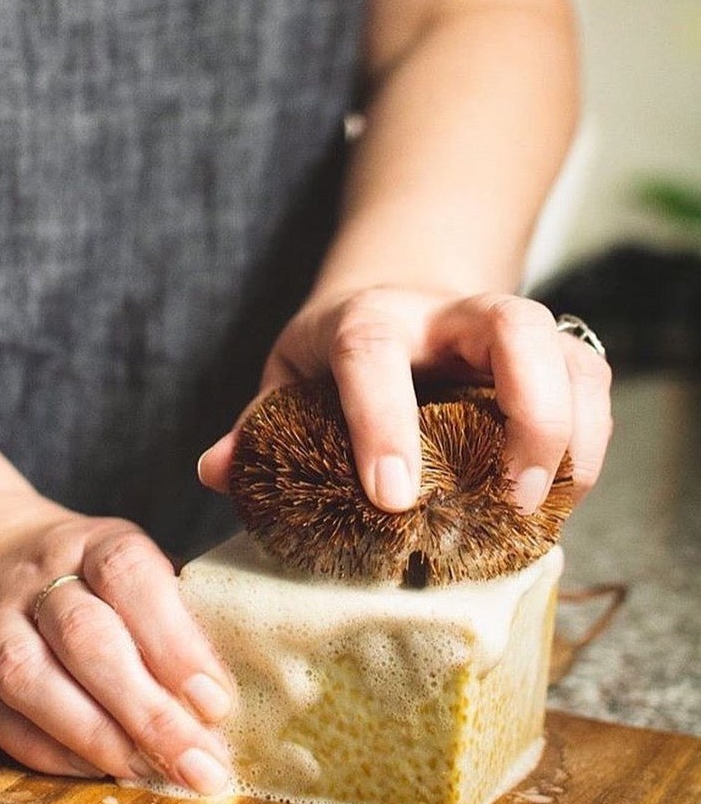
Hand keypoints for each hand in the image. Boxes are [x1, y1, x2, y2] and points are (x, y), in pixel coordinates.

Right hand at [0, 492, 234, 792]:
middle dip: (148, 708)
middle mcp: (37, 575)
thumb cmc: (79, 571)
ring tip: (149, 770)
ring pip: (32, 677)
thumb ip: (170, 611)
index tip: (215, 700)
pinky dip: (50, 751)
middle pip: (86, 637)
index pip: (131, 575)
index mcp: (94, 541)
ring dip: (97, 735)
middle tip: (198, 759)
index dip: (175, 640)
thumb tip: (218, 691)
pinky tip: (97, 769)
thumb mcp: (126, 563)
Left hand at [199, 287, 611, 513]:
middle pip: (509, 325)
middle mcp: (443, 314)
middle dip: (524, 410)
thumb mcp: (287, 379)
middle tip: (506, 496)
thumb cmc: (336, 354)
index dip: (383, 422)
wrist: (398, 300)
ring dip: (572, 432)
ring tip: (542, 503)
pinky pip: (590, 380)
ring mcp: (503, 328)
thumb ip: (258, 424)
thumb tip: (214, 472)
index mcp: (365, 319)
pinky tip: (562, 491)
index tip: (391, 499)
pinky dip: (590, 439)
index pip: (373, 354)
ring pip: (566, 351)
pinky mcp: (545, 350)